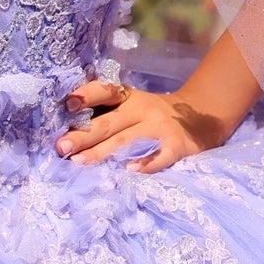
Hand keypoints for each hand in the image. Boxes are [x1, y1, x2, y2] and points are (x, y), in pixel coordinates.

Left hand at [54, 78, 235, 173]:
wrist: (201, 119)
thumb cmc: (152, 117)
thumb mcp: (132, 106)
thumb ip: (106, 113)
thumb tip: (66, 130)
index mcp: (128, 98)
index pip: (106, 92)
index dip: (88, 95)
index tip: (69, 104)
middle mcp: (143, 109)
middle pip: (109, 122)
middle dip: (83, 135)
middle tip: (62, 147)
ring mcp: (160, 128)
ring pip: (128, 141)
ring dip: (103, 153)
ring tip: (80, 163)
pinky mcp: (176, 146)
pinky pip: (160, 156)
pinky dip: (147, 164)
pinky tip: (130, 171)